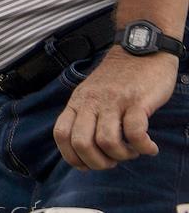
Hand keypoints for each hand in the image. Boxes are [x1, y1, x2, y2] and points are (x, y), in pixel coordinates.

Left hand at [53, 48, 178, 169]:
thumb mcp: (92, 93)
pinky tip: (150, 148)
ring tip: (133, 152)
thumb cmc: (119, 78)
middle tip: (114, 161)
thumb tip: (84, 151)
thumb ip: (86, 116)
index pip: (61, 134)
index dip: (72, 157)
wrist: (142, 48)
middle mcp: (92, 102)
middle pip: (81, 142)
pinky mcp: (137, 101)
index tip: (89, 164)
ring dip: (122, 156)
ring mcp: (114, 101)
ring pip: (107, 141)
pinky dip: (143, 147)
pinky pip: (135, 132)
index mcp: (78, 102)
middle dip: (97, 162)